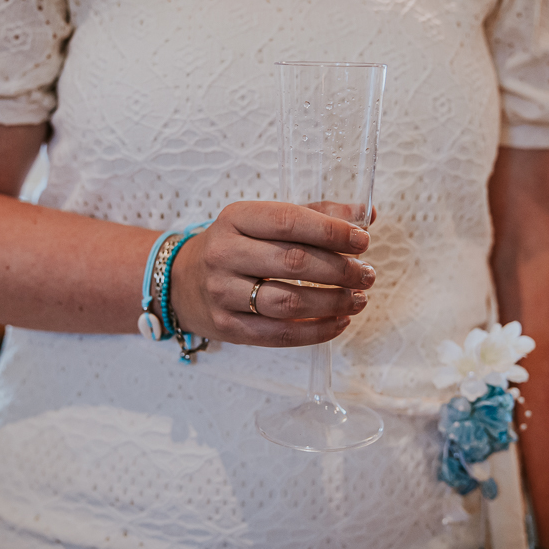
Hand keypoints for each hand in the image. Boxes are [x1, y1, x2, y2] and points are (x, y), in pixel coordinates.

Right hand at [169, 201, 375, 346]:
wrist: (182, 281)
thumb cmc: (236, 246)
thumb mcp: (264, 221)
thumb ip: (315, 215)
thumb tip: (365, 216)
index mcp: (236, 218)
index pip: (289, 221)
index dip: (331, 231)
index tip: (362, 240)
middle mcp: (224, 253)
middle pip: (293, 262)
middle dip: (340, 270)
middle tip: (366, 275)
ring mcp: (222, 293)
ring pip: (288, 302)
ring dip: (333, 303)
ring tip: (358, 299)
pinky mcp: (227, 327)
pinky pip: (279, 334)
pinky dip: (316, 330)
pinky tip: (338, 322)